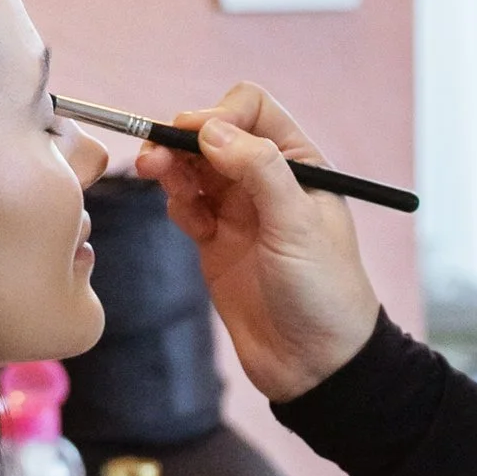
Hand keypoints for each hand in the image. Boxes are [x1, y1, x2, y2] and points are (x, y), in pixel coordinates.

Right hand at [136, 83, 380, 401]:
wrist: (315, 364)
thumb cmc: (323, 292)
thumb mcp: (297, 225)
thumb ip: (259, 170)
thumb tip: (211, 128)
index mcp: (299, 164)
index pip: (251, 111)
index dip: (219, 115)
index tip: (195, 136)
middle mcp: (268, 181)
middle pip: (212, 135)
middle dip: (182, 139)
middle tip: (155, 158)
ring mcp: (239, 212)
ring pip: (193, 168)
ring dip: (170, 167)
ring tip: (153, 174)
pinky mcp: (216, 243)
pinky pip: (185, 206)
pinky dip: (177, 204)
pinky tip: (187, 222)